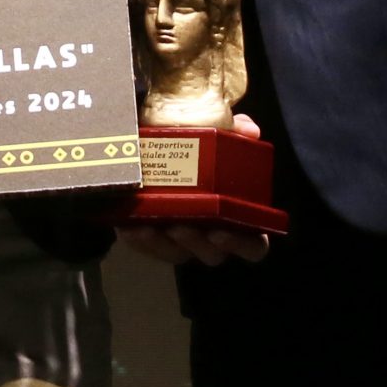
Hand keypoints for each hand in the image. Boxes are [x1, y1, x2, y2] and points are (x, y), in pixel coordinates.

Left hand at [117, 113, 272, 265]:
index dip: (242, 245)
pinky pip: (147, 247)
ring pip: (177, 253)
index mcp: (237, 219)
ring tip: (155, 225)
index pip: (254, 246)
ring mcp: (182, 241)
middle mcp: (212, 237)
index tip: (222, 231)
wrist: (159, 149)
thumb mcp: (220, 135)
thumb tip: (249, 131)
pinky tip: (132, 226)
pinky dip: (140, 239)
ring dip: (165, 244)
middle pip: (212, 254)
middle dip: (196, 244)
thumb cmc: (201, 150)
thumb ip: (237, 131)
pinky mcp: (153, 238)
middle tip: (183, 227)